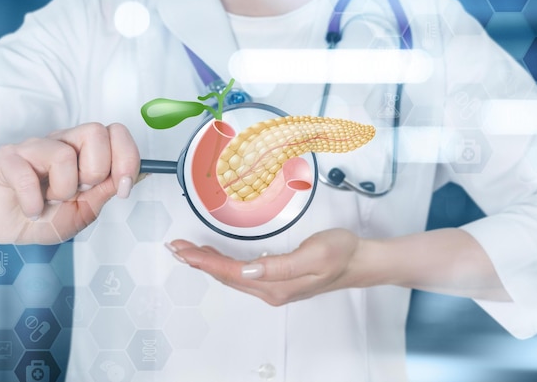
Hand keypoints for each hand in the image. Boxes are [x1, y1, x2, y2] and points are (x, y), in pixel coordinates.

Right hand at [0, 122, 139, 243]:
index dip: (127, 158)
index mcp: (85, 150)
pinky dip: (34, 202)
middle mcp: (62, 142)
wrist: (8, 227)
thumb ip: (109, 189)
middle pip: (95, 131)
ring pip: (64, 154)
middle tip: (79, 191)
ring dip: (62, 190)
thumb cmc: (48, 215)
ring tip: (51, 201)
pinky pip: (27, 175)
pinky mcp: (7, 158)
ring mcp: (34, 147)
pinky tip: (32, 210)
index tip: (122, 189)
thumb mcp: (87, 209)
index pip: (116, 132)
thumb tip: (143, 173)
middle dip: (96, 171)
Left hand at [168, 229, 361, 305]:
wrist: (360, 261)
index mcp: (275, 285)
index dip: (203, 260)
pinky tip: (217, 256)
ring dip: (208, 263)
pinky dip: (223, 264)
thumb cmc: (340, 253)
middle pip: (225, 276)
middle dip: (198, 262)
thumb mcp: (313, 255)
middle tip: (175, 247)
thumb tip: (248, 270)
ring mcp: (273, 287)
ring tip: (187, 251)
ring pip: (231, 276)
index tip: (182, 249)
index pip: (230, 272)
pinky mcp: (277, 280)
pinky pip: (241, 274)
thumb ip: (280, 266)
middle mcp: (270, 290)